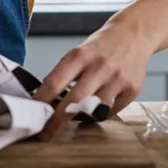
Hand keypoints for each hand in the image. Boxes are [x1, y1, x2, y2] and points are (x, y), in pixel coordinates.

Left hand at [32, 25, 152, 140]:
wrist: (134, 33)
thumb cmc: (101, 46)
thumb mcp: (78, 53)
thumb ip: (65, 74)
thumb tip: (45, 100)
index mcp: (80, 56)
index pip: (55, 82)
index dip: (42, 101)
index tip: (33, 115)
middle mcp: (100, 66)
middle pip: (74, 100)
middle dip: (57, 120)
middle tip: (46, 133)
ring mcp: (118, 78)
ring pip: (95, 109)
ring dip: (81, 117)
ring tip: (73, 118)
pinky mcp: (132, 89)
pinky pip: (111, 111)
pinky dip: (100, 114)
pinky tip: (96, 109)